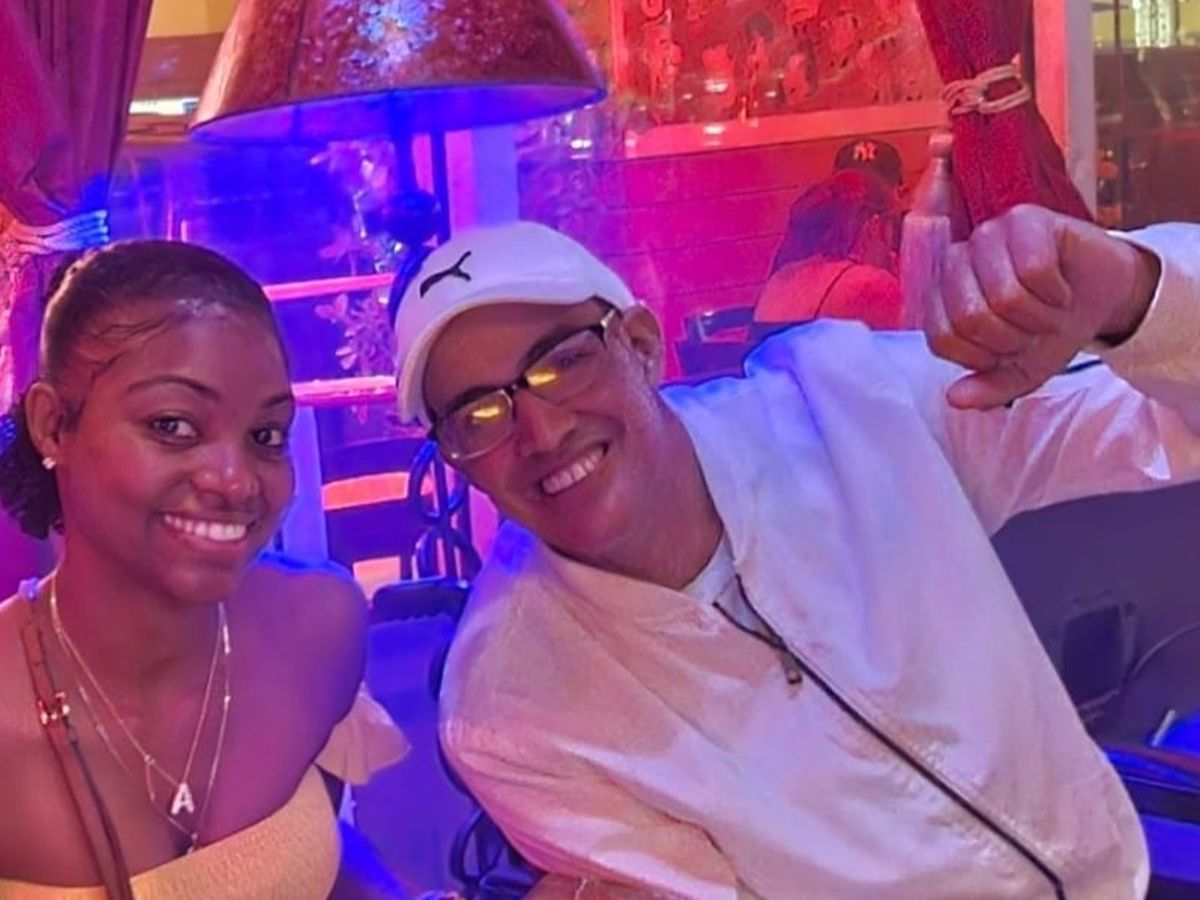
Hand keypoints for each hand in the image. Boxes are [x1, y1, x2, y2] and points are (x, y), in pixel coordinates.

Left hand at [922, 204, 1159, 409]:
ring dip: (1038, 316)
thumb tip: (955, 399)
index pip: (942, 339)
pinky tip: (1060, 288)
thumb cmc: (1050, 328)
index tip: (1007, 351)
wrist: (1100, 295)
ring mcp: (987, 236)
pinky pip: (1034, 269)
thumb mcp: (1021, 371)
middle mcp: (956, 262)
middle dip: (1013, 337)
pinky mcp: (1024, 219)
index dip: (982, 357)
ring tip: (1048, 309)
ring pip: (1004, 295)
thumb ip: (988, 389)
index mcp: (941, 298)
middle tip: (1032, 330)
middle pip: (970, 317)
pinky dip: (1055, 291)